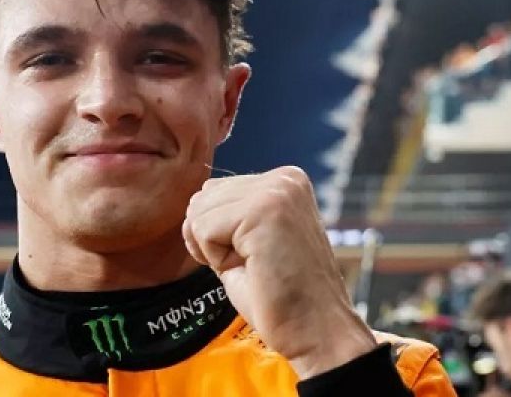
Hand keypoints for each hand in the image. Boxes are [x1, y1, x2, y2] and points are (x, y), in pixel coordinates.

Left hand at [182, 166, 376, 378]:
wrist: (317, 332)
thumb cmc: (280, 296)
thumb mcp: (249, 240)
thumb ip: (227, 213)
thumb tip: (193, 201)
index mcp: (284, 181)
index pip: (214, 190)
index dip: (217, 233)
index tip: (253, 257)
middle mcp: (284, 178)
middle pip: (203, 197)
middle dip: (212, 239)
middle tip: (253, 265)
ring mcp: (276, 191)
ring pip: (199, 211)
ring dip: (214, 250)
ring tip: (254, 267)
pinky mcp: (264, 210)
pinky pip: (203, 228)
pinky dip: (216, 258)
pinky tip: (252, 269)